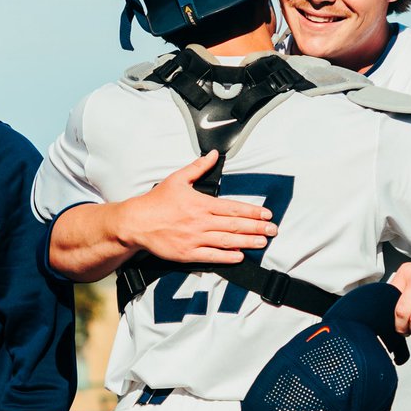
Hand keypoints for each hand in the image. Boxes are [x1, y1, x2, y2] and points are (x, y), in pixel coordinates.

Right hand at [121, 150, 276, 263]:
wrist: (136, 222)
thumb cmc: (157, 201)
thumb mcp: (177, 179)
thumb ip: (198, 167)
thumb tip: (214, 154)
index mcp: (201, 203)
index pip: (233, 208)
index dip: (252, 212)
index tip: (266, 214)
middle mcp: (200, 221)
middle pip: (234, 226)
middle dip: (257, 228)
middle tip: (273, 230)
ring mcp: (194, 239)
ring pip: (227, 241)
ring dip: (247, 242)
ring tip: (263, 243)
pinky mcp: (187, 253)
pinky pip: (211, 256)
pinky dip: (227, 257)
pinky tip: (240, 256)